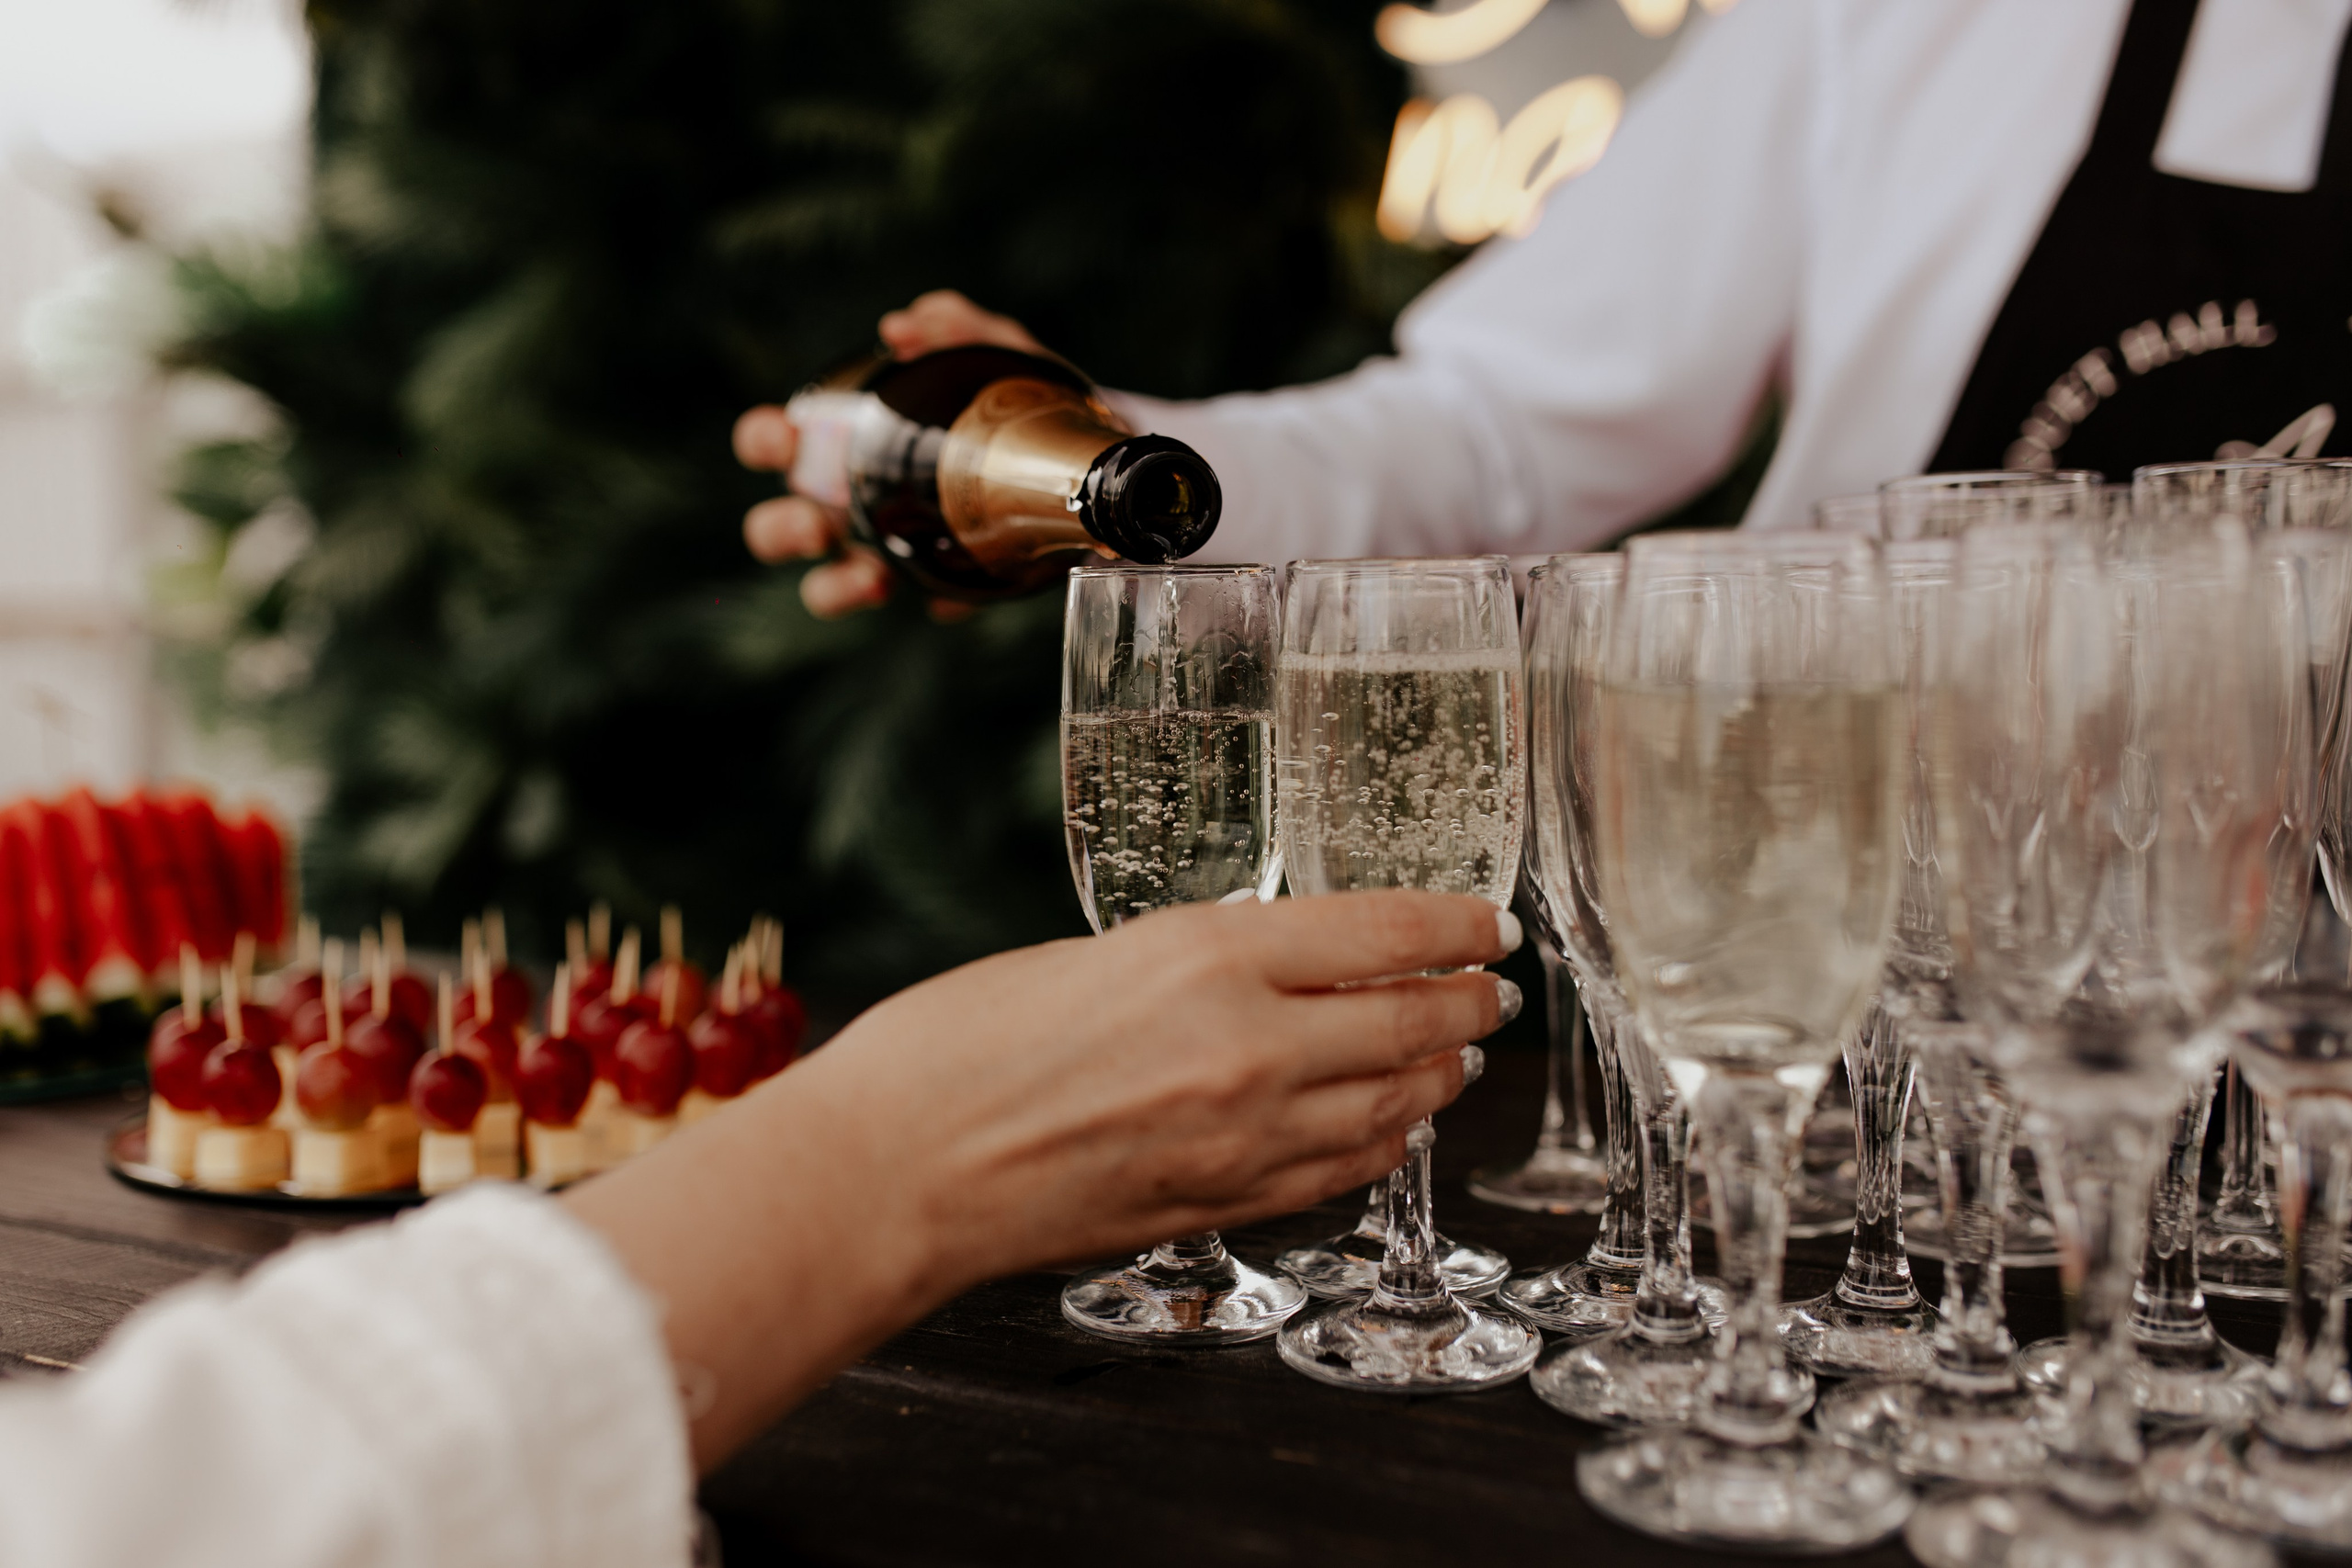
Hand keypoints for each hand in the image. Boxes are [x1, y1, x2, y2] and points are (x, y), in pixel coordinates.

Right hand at [737, 290, 1045, 618]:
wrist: (1080, 456)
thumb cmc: (1012, 398)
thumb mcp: (994, 351)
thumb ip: (953, 327)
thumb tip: (903, 328)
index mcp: (842, 443)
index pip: (769, 442)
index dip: (762, 441)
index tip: (788, 438)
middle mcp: (849, 502)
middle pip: (775, 528)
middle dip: (782, 530)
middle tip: (816, 524)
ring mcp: (890, 549)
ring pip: (826, 585)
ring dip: (833, 587)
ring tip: (870, 576)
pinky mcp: (944, 584)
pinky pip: (918, 606)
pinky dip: (927, 603)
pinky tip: (947, 596)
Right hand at [840, 889, 1517, 1281]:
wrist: (897, 1172)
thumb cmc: (955, 1046)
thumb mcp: (1091, 956)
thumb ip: (1192, 967)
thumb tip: (1264, 973)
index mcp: (1209, 957)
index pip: (1383, 931)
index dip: (1455, 926)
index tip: (1489, 924)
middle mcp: (1249, 1048)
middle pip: (1409, 1022)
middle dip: (1467, 1005)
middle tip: (1494, 992)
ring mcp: (1243, 1140)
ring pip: (1389, 1105)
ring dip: (1436, 1077)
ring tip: (1455, 1058)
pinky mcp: (1222, 1207)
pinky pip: (1338, 1172)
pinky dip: (1381, 1143)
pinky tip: (1391, 1128)